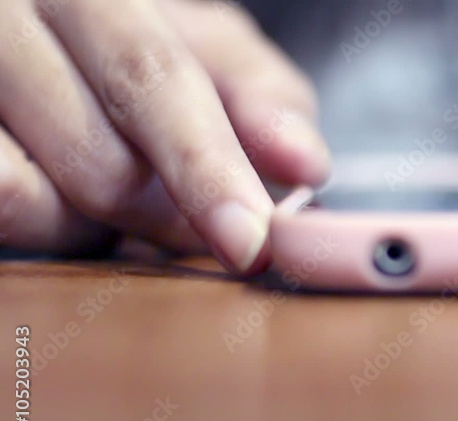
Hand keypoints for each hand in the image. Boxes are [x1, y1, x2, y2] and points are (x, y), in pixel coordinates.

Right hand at [0, 0, 330, 273]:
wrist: (27, 22)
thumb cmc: (122, 37)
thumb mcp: (201, 45)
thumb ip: (259, 94)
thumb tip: (305, 165)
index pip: (152, 78)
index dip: (207, 168)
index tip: (253, 240)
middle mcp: (9, 18)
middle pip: (101, 164)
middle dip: (170, 217)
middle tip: (214, 228)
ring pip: (39, 200)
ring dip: (103, 224)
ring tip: (124, 184)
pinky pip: (1, 204)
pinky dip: (51, 224)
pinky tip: (65, 190)